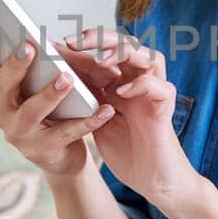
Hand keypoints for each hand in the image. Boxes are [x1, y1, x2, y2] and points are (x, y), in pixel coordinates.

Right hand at [0, 24, 114, 178]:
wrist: (62, 154)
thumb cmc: (49, 109)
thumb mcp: (35, 85)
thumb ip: (32, 64)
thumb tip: (36, 36)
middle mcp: (1, 112)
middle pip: (1, 87)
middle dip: (14, 66)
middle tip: (28, 47)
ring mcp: (19, 134)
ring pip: (30, 112)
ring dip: (48, 94)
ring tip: (67, 78)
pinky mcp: (43, 150)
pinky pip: (67, 133)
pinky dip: (87, 121)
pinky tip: (104, 109)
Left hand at [51, 26, 197, 210]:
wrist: (152, 180)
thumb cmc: (125, 150)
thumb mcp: (96, 120)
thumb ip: (85, 98)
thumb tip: (52, 79)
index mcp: (121, 82)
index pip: (103, 52)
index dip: (80, 46)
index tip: (52, 46)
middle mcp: (139, 82)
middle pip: (126, 45)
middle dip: (100, 38)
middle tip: (73, 42)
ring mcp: (153, 94)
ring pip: (148, 56)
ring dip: (124, 53)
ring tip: (100, 59)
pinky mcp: (165, 109)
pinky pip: (160, 87)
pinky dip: (142, 85)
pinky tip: (121, 92)